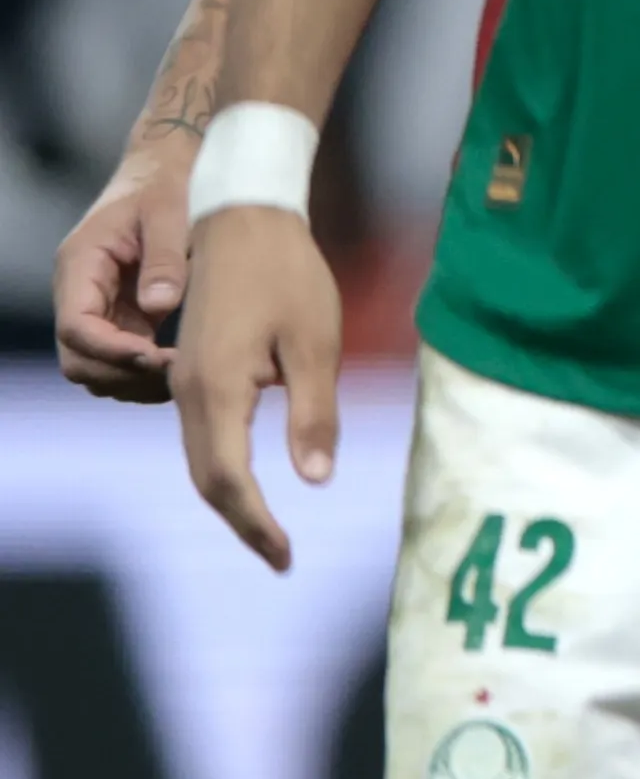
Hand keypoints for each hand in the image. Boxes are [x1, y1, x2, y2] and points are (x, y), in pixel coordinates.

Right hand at [53, 131, 199, 400]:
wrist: (169, 166)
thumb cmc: (168, 181)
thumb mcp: (170, 211)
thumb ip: (165, 258)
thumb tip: (159, 307)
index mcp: (81, 263)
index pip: (76, 327)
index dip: (111, 350)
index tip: (155, 357)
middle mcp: (80, 290)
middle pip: (79, 357)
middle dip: (123, 373)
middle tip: (177, 373)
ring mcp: (100, 305)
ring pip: (97, 365)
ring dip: (134, 379)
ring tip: (184, 373)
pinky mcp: (123, 312)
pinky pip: (122, 355)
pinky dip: (146, 370)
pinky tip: (185, 364)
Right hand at [168, 206, 340, 568]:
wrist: (241, 219)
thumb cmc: (289, 273)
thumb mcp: (316, 342)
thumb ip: (313, 414)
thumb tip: (314, 482)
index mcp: (217, 388)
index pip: (228, 480)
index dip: (256, 524)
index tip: (285, 558)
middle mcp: (188, 391)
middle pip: (207, 478)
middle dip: (243, 522)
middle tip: (282, 560)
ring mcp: (184, 380)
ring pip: (201, 458)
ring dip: (232, 498)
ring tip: (271, 531)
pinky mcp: (192, 369)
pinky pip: (203, 433)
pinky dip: (224, 467)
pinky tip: (253, 480)